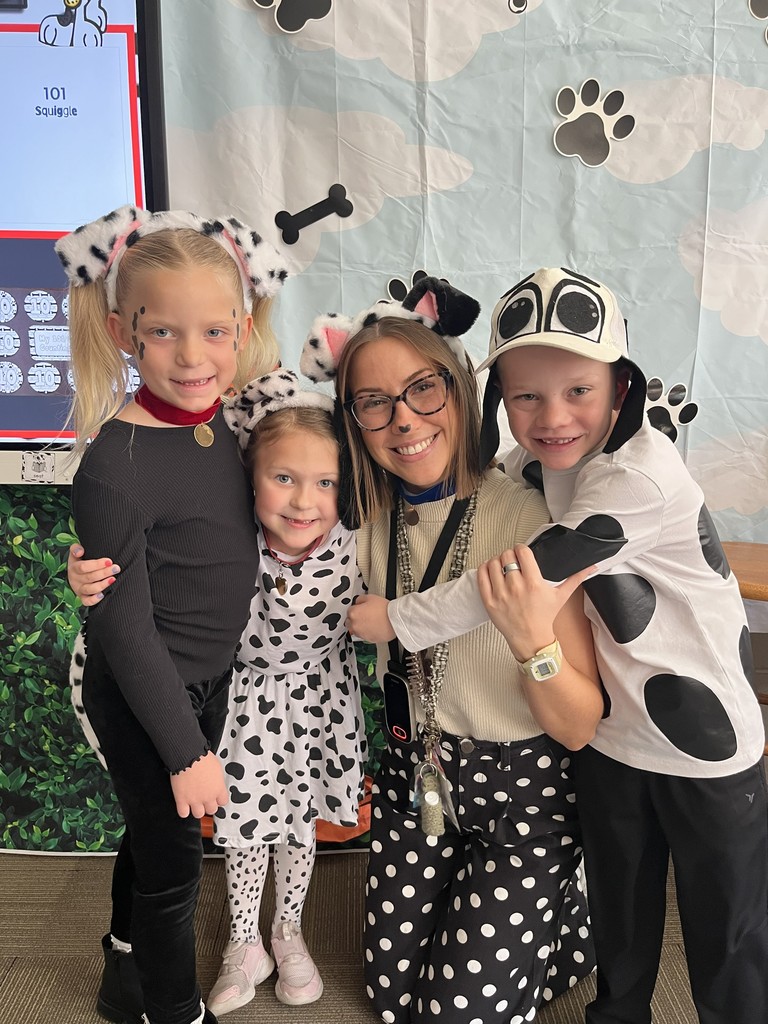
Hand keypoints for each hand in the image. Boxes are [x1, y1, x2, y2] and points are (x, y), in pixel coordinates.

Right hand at [67, 543, 120, 604]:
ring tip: (113, 579)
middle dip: (104, 573)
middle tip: (116, 568)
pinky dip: (93, 600)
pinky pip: (86, 602)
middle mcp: (75, 580)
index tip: (109, 561)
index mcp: (73, 568)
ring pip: (89, 589)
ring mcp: (79, 589)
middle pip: (89, 577)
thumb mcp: (75, 553)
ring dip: (102, 585)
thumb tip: (80, 551)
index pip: (84, 567)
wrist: (75, 574)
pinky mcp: (82, 598)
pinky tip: (102, 595)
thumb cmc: (80, 561)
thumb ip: (75, 548)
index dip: (97, 564)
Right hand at [169, 751, 228, 818]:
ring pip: (198, 814)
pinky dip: (183, 811)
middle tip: (204, 799)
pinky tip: (184, 805)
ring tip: (194, 803)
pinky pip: (183, 813)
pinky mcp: (182, 800)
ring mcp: (195, 800)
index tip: (215, 798)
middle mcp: (208, 796)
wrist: (188, 756)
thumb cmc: (202, 758)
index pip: (223, 802)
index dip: (218, 800)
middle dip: (208, 805)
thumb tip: (215, 781)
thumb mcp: (217, 767)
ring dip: (196, 809)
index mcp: (218, 789)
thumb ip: (217, 779)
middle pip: (211, 810)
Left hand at [346, 594, 395, 641]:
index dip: (357, 609)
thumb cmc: (385, 610)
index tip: (361, 609)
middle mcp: (354, 625)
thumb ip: (360, 599)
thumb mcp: (371, 597)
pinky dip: (367, 632)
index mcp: (353, 613)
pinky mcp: (368, 640)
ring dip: (360, 626)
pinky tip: (375, 627)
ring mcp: (360, 633)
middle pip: (350, 622)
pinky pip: (364, 636)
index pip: (349, 611)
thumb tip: (358, 602)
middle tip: (366, 615)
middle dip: (356, 619)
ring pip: (356, 630)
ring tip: (371, 621)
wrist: (395, 620)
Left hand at [477, 545, 594, 661]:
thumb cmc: (544, 617)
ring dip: (497, 561)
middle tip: (512, 561)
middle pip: (506, 555)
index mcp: (534, 583)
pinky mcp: (489, 601)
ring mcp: (500, 594)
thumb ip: (576, 578)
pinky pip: (481, 576)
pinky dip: (484, 569)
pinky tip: (490, 571)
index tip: (522, 553)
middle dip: (510, 555)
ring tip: (502, 566)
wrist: (531, 638)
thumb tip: (592, 566)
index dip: (521, 549)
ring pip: (493, 563)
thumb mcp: (561, 596)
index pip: (522, 552)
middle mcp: (516, 587)